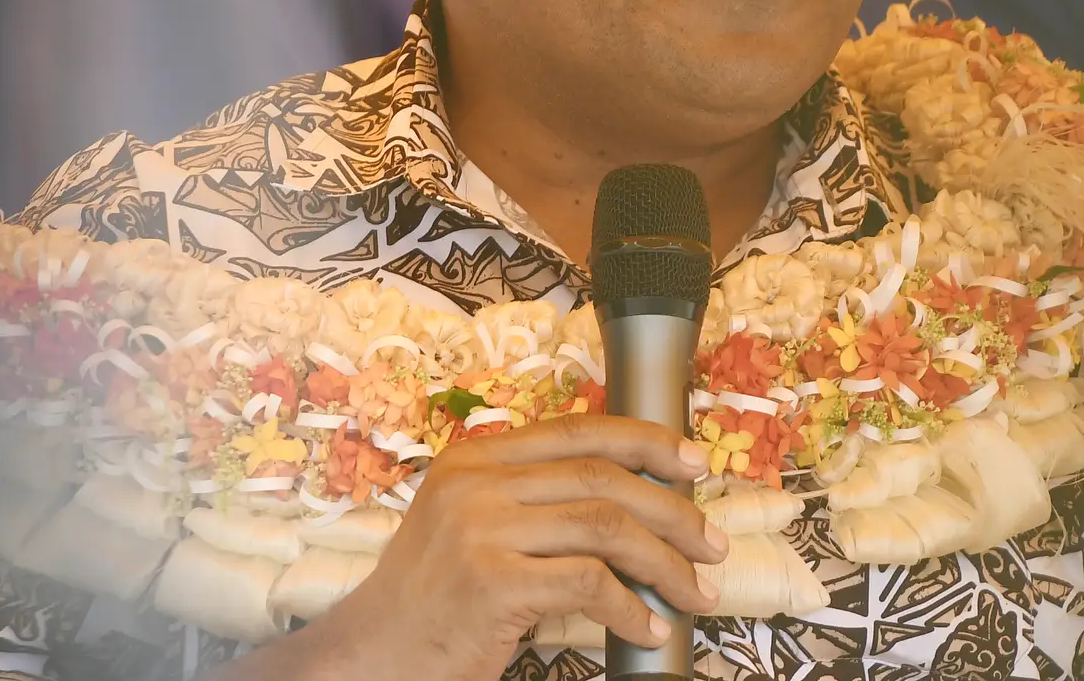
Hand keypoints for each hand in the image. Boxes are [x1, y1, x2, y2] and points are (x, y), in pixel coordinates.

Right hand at [219, 414, 725, 680]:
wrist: (372, 653)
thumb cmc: (432, 599)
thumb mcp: (471, 525)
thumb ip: (532, 500)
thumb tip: (633, 501)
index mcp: (475, 458)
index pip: (578, 431)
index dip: (647, 441)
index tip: (694, 463)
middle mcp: (476, 482)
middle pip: (602, 479)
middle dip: (672, 512)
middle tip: (711, 546)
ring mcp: (480, 529)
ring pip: (606, 528)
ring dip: (665, 563)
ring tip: (695, 592)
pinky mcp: (491, 582)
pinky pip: (587, 584)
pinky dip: (629, 608)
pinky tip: (645, 628)